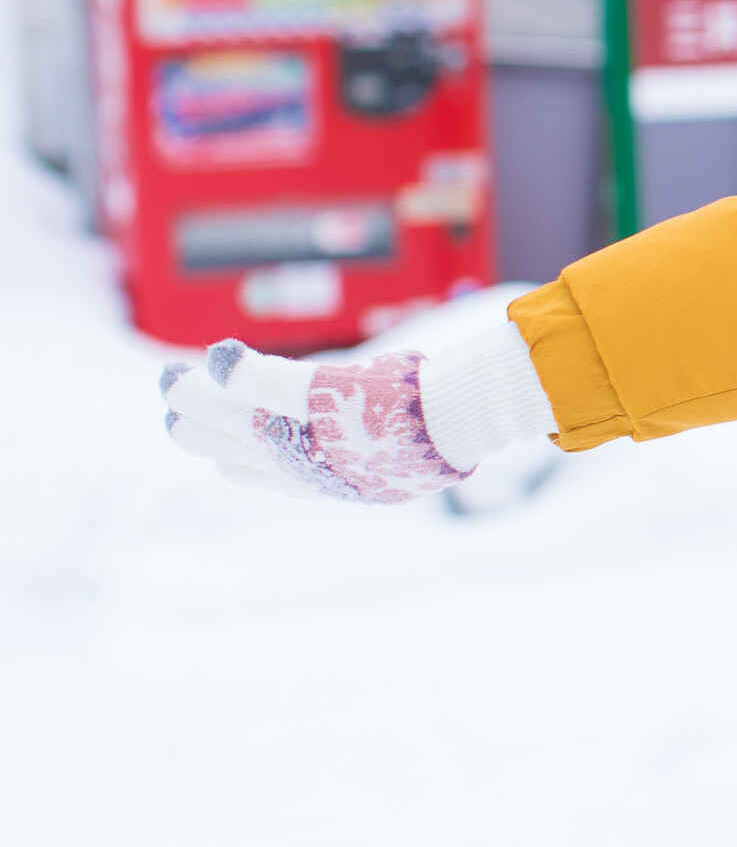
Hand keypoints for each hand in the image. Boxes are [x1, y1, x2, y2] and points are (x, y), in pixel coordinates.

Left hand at [160, 339, 468, 505]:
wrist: (456, 433)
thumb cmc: (395, 401)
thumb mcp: (329, 382)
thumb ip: (267, 377)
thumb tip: (216, 361)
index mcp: (276, 433)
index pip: (206, 410)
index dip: (183, 388)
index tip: (171, 370)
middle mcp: (286, 462)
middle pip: (213, 443)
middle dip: (191, 416)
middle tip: (180, 389)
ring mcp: (311, 478)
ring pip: (242, 466)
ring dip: (218, 442)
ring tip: (211, 423)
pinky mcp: (339, 485)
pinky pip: (277, 480)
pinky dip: (255, 464)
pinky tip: (264, 458)